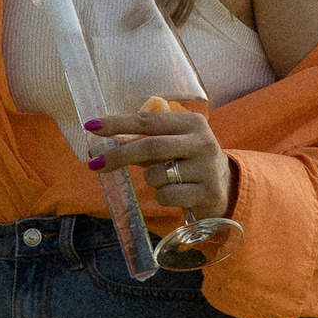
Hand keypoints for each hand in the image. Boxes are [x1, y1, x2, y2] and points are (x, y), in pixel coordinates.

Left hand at [84, 97, 233, 222]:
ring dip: (150, 181)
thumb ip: (144, 142)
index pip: (148, 120)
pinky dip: (163, 197)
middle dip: (119, 155)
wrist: (226, 188)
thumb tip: (104, 145)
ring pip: (157, 175)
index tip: (91, 126)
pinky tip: (178, 195)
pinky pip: (167, 196)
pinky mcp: (208, 191)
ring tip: (166, 181)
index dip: (117, 123)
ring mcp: (208, 167)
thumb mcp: (172, 146)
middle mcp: (202, 141)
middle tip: (94, 164)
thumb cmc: (188, 163)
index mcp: (192, 122)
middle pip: (151, 146)